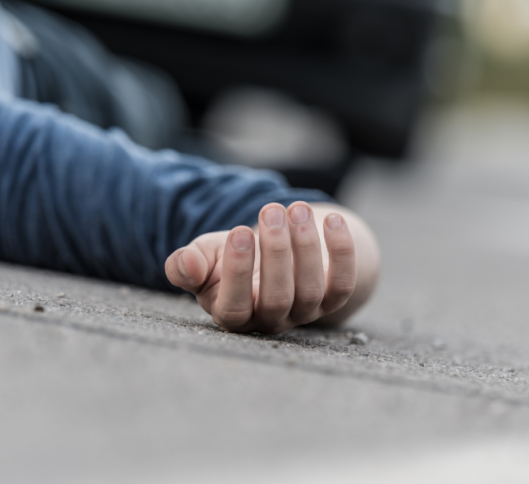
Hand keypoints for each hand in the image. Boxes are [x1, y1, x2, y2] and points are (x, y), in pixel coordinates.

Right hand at [165, 201, 356, 333]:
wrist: (269, 255)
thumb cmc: (229, 258)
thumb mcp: (202, 257)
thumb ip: (185, 264)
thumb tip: (186, 266)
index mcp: (232, 314)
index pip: (235, 307)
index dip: (237, 273)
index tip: (237, 231)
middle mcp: (270, 320)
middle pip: (277, 298)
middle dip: (276, 252)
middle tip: (271, 210)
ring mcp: (304, 312)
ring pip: (310, 289)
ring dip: (306, 246)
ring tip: (296, 208)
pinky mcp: (332, 298)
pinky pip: (343, 283)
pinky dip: (342, 253)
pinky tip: (332, 220)